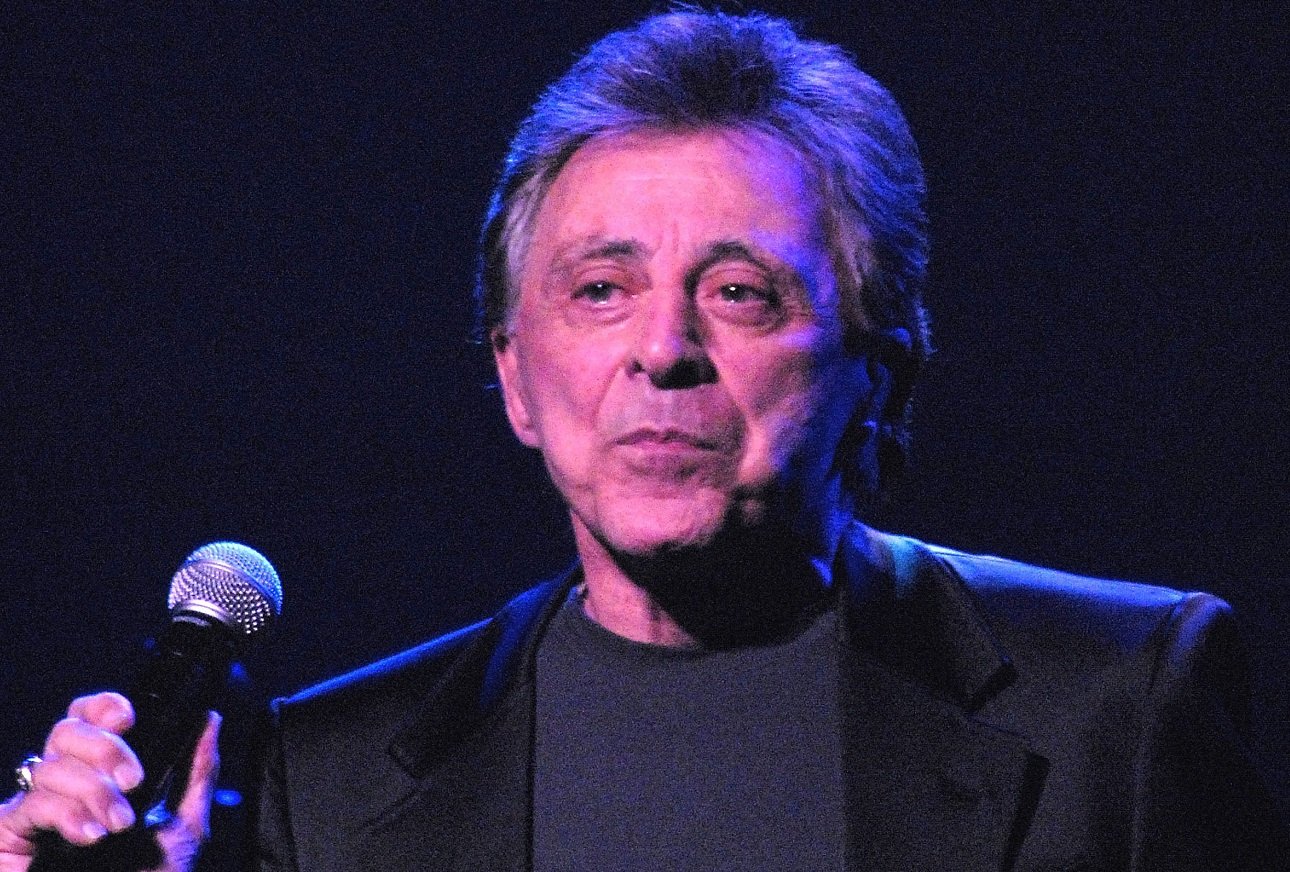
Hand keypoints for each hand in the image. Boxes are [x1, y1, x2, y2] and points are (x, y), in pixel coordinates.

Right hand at [0, 693, 219, 871]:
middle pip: (67, 729)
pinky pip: (29, 806)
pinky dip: (65, 815)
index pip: (89, 717)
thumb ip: (196, 773)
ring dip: (92, 791)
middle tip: (133, 781)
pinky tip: (89, 836)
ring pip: (50, 765)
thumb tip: (209, 720)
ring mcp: (32, 813)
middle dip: (105, 747)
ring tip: (116, 827)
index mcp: (102, 776)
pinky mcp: (8, 837)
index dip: (104, 707)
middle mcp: (64, 787)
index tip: (129, 719)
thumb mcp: (184, 829)